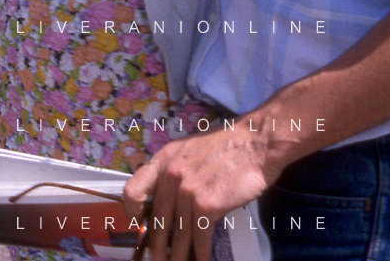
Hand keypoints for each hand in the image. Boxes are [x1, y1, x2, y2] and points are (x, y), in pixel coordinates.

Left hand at [123, 120, 282, 260]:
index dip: (133, 214)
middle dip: (158, 249)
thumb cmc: (227, 146)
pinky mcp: (207, 205)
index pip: (133, 191)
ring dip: (178, 257)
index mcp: (164, 159)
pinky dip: (200, 255)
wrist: (256, 141)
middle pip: (156, 224)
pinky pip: (199, 239)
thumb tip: (165, 203)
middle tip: (159, 260)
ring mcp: (188, 191)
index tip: (141, 227)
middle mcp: (172, 175)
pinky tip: (201, 260)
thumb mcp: (190, 151)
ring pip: (177, 236)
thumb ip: (174, 172)